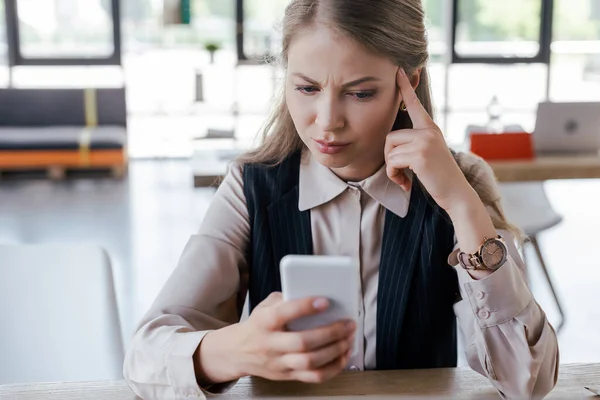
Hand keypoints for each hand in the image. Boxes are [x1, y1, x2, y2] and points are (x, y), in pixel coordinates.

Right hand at [236, 292, 355, 382]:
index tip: (325, 301)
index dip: (305, 307)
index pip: (283, 314)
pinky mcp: (287, 376)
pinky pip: (314, 377)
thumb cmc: (258, 324)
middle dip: (330, 333)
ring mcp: (279, 363)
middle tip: (348, 323)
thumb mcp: (265, 306)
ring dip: (335, 351)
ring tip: (349, 338)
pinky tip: (343, 355)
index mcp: (263, 322)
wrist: (238, 352)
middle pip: (302, 342)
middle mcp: (270, 344)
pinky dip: (333, 368)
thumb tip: (315, 293)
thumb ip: (286, 298)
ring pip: (310, 362)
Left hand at [384, 68, 474, 211]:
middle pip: (390, 136)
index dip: (405, 87)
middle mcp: (428, 131)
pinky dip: (394, 175)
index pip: (415, 104)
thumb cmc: (439, 178)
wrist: (456, 194)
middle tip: (399, 172)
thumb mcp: (428, 154)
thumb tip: (392, 142)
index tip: (398, 71)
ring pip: (390, 150)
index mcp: (430, 129)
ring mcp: (425, 141)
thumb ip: (415, 143)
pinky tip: (406, 183)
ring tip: (404, 178)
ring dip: (392, 168)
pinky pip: (392, 161)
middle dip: (389, 158)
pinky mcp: (419, 154)